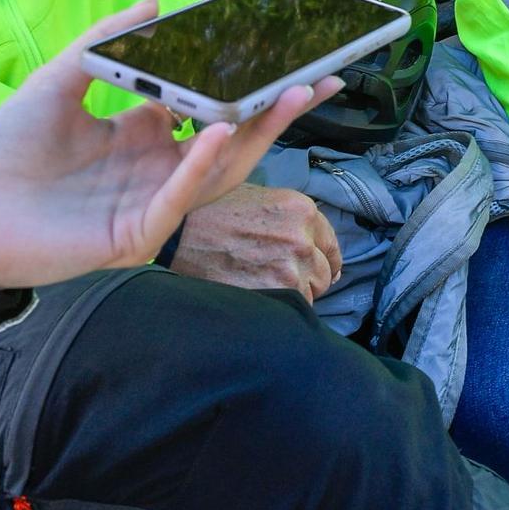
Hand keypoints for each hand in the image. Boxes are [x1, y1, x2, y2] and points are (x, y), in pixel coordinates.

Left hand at [0, 0, 339, 288]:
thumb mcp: (58, 81)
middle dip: (278, 111)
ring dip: (258, 134)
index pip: (208, 107)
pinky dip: (203, 165)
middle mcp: (155, 171)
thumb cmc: (7, 150)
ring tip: (293, 93)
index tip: (283, 55)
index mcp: (141, 137)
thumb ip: (107, 41)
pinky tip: (225, 130)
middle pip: (231, 140)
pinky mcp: (133, 235)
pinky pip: (178, 198)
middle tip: (323, 76)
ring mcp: (149, 204)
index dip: (245, 84)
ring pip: (220, 171)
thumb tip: (155, 1)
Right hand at [171, 181, 341, 301]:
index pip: (330, 246)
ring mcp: (290, 270)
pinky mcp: (274, 294)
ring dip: (293, 295)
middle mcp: (302, 239)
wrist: (178, 233)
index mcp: (302, 211)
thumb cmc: (212, 212)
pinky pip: (291, 310)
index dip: (324, 260)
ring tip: (265, 287)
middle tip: (280, 279)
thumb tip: (312, 246)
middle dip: (307, 278)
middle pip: (322, 273)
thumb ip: (291, 220)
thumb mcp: (260, 199)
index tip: (319, 269)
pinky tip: (260, 298)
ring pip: (310, 295)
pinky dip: (279, 309)